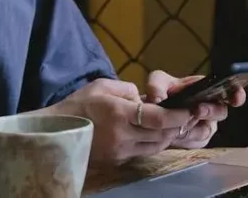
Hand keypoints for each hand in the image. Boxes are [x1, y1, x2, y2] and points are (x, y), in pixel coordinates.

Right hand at [50, 78, 195, 165]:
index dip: (178, 115)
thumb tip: (143, 98)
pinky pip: (142, 152)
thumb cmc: (78, 105)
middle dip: (176, 126)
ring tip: (169, 125)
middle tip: (184, 116)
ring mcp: (120, 151)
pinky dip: (151, 143)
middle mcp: (123, 135)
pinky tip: (150, 134)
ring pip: (155, 146)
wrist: (57, 132)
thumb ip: (126, 89)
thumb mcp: (101, 86)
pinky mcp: (117, 160)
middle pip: (161, 134)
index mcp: (119, 113)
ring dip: (166, 136)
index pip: (158, 117)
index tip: (190, 109)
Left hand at [144, 70, 244, 148]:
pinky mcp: (197, 140)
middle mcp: (210, 107)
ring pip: (206, 130)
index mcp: (206, 88)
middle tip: (197, 110)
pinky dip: (184, 139)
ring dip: (193, 128)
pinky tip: (174, 135)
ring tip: (178, 125)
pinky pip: (195, 142)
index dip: (237, 94)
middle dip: (211, 111)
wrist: (151, 115)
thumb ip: (157, 85)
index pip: (229, 90)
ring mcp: (205, 125)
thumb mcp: (157, 82)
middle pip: (221, 112)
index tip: (236, 99)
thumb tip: (157, 98)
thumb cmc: (160, 94)